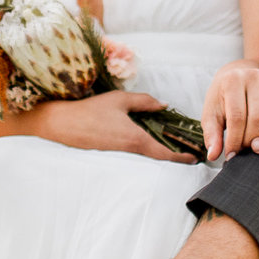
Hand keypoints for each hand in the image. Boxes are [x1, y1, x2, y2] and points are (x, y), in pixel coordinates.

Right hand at [3, 92, 197, 163]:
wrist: (63, 125)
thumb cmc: (92, 110)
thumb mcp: (120, 100)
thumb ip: (144, 102)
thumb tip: (164, 105)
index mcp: (135, 139)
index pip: (164, 154)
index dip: (182, 158)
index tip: (195, 158)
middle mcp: (130, 150)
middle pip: (159, 157)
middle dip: (176, 155)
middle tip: (191, 150)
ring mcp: (121, 154)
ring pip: (148, 155)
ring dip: (163, 152)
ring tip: (176, 144)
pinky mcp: (113, 152)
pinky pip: (136, 153)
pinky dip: (149, 148)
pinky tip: (153, 139)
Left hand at [200, 61, 258, 162]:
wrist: (235, 77)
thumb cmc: (223, 100)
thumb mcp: (212, 115)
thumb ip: (211, 135)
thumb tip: (213, 155)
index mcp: (232, 81)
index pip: (237, 117)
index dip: (235, 141)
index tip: (232, 156)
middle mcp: (253, 75)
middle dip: (253, 139)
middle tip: (249, 149)